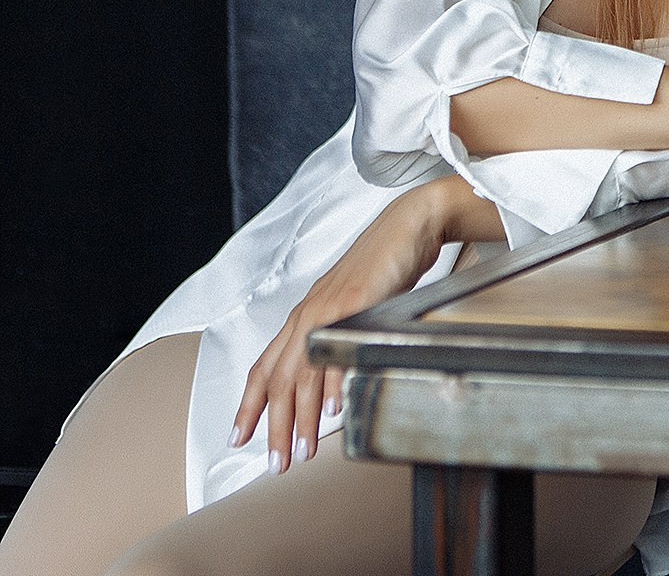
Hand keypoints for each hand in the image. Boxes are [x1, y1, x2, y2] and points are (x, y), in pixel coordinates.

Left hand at [230, 177, 455, 472]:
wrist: (408, 225)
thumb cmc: (383, 264)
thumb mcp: (351, 305)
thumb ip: (336, 336)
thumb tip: (331, 377)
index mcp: (303, 317)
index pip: (264, 369)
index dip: (249, 406)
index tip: (240, 438)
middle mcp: (308, 315)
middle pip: (279, 381)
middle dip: (274, 427)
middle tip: (276, 462)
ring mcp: (330, 310)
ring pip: (304, 374)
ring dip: (303, 418)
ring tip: (303, 449)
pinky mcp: (356, 303)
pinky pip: (338, 350)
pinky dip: (335, 383)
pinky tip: (336, 408)